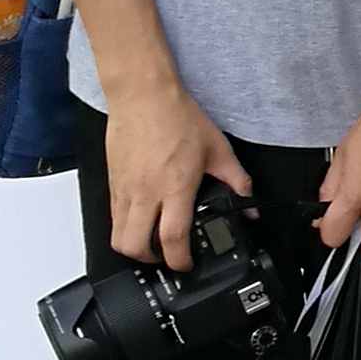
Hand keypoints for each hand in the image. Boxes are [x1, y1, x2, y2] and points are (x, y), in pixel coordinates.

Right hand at [104, 76, 249, 269]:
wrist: (144, 96)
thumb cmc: (178, 118)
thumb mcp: (218, 150)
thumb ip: (237, 182)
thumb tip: (248, 206)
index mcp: (174, 186)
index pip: (171, 238)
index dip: (179, 259)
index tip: (187, 263)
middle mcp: (145, 192)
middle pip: (135, 246)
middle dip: (151, 261)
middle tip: (166, 255)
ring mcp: (124, 189)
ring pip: (117, 235)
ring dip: (134, 246)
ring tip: (151, 240)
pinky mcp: (112, 182)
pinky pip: (112, 215)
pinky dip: (125, 225)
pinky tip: (142, 216)